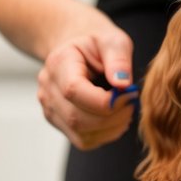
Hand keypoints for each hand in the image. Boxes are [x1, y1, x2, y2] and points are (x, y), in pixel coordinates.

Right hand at [37, 11, 137, 149]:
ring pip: (81, 135)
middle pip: (77, 118)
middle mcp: (48, 89)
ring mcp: (50, 109)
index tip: (128, 93)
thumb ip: (119, 59)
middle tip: (131, 103)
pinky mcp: (59, 123)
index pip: (74, 91)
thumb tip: (123, 84)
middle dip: (113, 117)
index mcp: (59, 63)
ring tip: (126, 110)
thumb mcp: (112, 40)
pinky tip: (116, 119)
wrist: (79, 51)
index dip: (105, 101)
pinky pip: (83, 141)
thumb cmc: (97, 45)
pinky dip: (105, 135)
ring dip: (111, 128)